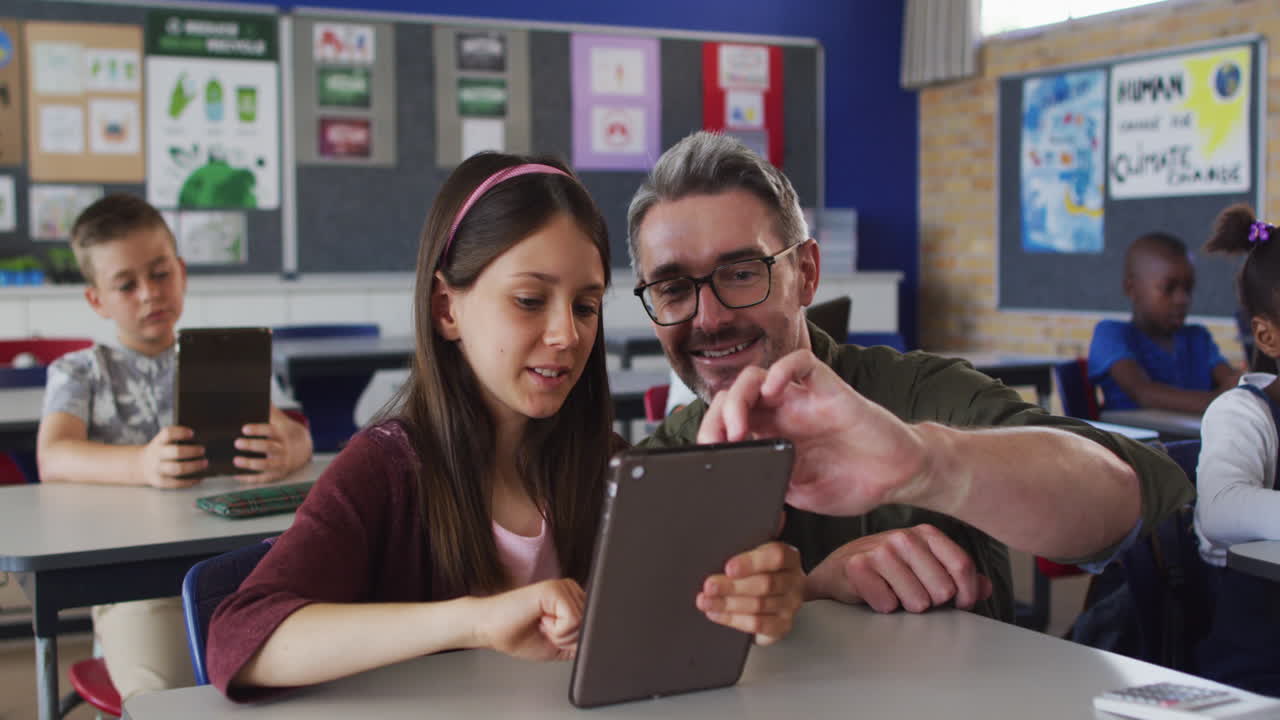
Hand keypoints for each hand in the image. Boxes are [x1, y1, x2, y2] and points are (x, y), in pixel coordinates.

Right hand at [139, 426, 205, 488]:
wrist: (141, 465)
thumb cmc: (160, 452)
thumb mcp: (162, 442)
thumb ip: (177, 440)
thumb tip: (203, 440)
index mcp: (159, 442)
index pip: (167, 434)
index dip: (180, 432)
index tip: (192, 433)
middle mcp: (157, 454)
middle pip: (175, 452)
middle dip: (192, 451)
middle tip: (203, 450)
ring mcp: (158, 469)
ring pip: (176, 468)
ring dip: (193, 466)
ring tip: (205, 463)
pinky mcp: (160, 481)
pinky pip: (176, 483)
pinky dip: (190, 481)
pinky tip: (200, 478)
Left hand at [233, 407, 311, 482]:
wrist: (304, 449)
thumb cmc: (286, 433)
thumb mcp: (282, 420)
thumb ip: (270, 410)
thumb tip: (259, 394)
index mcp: (284, 434)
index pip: (271, 430)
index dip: (258, 430)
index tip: (244, 429)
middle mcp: (284, 449)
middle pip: (269, 447)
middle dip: (252, 446)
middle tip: (237, 442)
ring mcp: (282, 463)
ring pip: (267, 464)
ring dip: (251, 463)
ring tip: (236, 461)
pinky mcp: (277, 474)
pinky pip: (264, 478)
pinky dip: (251, 479)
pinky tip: (237, 476)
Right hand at [475, 579, 584, 660]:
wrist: (489, 629)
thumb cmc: (518, 635)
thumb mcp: (559, 645)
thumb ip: (580, 639)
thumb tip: (598, 638)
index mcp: (572, 600)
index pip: (594, 624)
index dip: (576, 640)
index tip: (554, 636)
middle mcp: (570, 589)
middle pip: (590, 625)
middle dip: (567, 639)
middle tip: (544, 630)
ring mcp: (563, 586)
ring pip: (583, 623)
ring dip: (560, 635)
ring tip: (541, 624)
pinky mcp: (554, 589)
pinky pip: (573, 620)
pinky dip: (557, 630)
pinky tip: (540, 620)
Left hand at [697, 349, 930, 516]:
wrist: (899, 476)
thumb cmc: (854, 483)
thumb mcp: (802, 494)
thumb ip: (773, 484)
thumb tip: (737, 487)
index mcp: (772, 437)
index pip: (729, 423)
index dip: (712, 433)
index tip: (707, 455)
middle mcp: (783, 413)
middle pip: (736, 397)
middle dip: (718, 417)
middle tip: (719, 442)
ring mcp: (804, 398)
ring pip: (758, 376)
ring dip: (739, 396)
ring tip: (739, 426)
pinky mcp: (828, 387)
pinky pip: (799, 362)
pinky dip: (781, 369)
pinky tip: (773, 389)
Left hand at [697, 541, 803, 645]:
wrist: (780, 594)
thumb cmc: (761, 570)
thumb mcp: (755, 556)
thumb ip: (741, 555)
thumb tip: (714, 559)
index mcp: (790, 558)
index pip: (776, 556)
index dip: (752, 563)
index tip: (729, 568)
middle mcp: (794, 581)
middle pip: (766, 584)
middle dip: (733, 586)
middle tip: (710, 587)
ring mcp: (790, 605)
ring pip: (758, 605)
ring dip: (727, 604)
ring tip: (706, 601)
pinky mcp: (782, 625)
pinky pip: (757, 625)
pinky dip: (733, 619)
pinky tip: (716, 614)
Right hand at [805, 525, 991, 613]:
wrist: (837, 571)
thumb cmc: (885, 570)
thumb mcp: (923, 567)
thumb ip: (955, 575)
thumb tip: (986, 587)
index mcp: (925, 533)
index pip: (962, 566)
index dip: (966, 593)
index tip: (960, 604)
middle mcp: (904, 537)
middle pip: (942, 590)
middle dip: (931, 603)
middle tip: (914, 595)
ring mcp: (880, 550)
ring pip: (917, 602)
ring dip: (906, 607)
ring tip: (894, 594)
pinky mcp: (858, 566)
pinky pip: (888, 605)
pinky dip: (883, 607)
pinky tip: (875, 595)